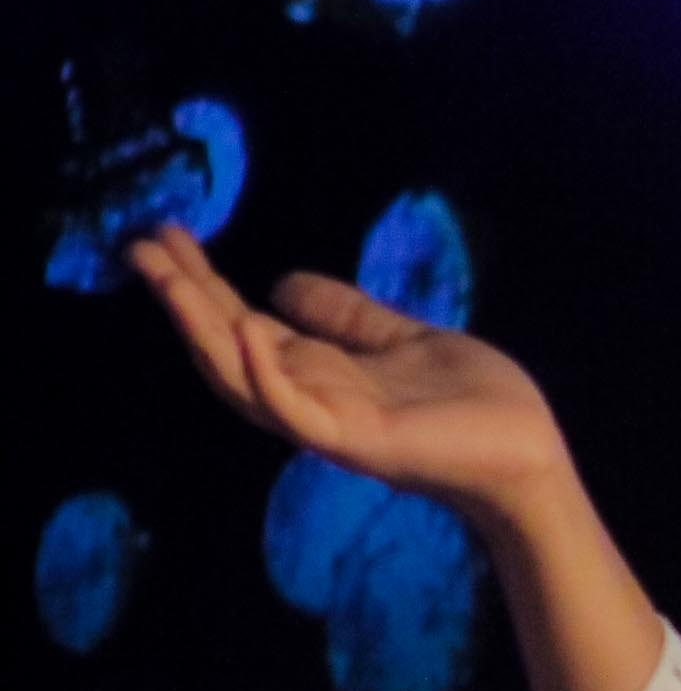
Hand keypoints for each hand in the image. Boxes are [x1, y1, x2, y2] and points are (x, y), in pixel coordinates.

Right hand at [125, 223, 579, 535]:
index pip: (243, 323)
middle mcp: (312, 399)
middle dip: (183, 298)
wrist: (531, 454)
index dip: (204, 284)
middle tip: (139, 246)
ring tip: (168, 277)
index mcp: (322, 374)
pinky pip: (297, 410)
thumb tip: (283, 283)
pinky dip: (268, 372)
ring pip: (244, 378)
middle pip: (227, 348)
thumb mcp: (403, 340)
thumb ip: (346, 317)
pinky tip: (248, 326)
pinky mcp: (358, 442)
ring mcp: (329, 424)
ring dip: (202, 328)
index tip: (168, 235)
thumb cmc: (477, 403)